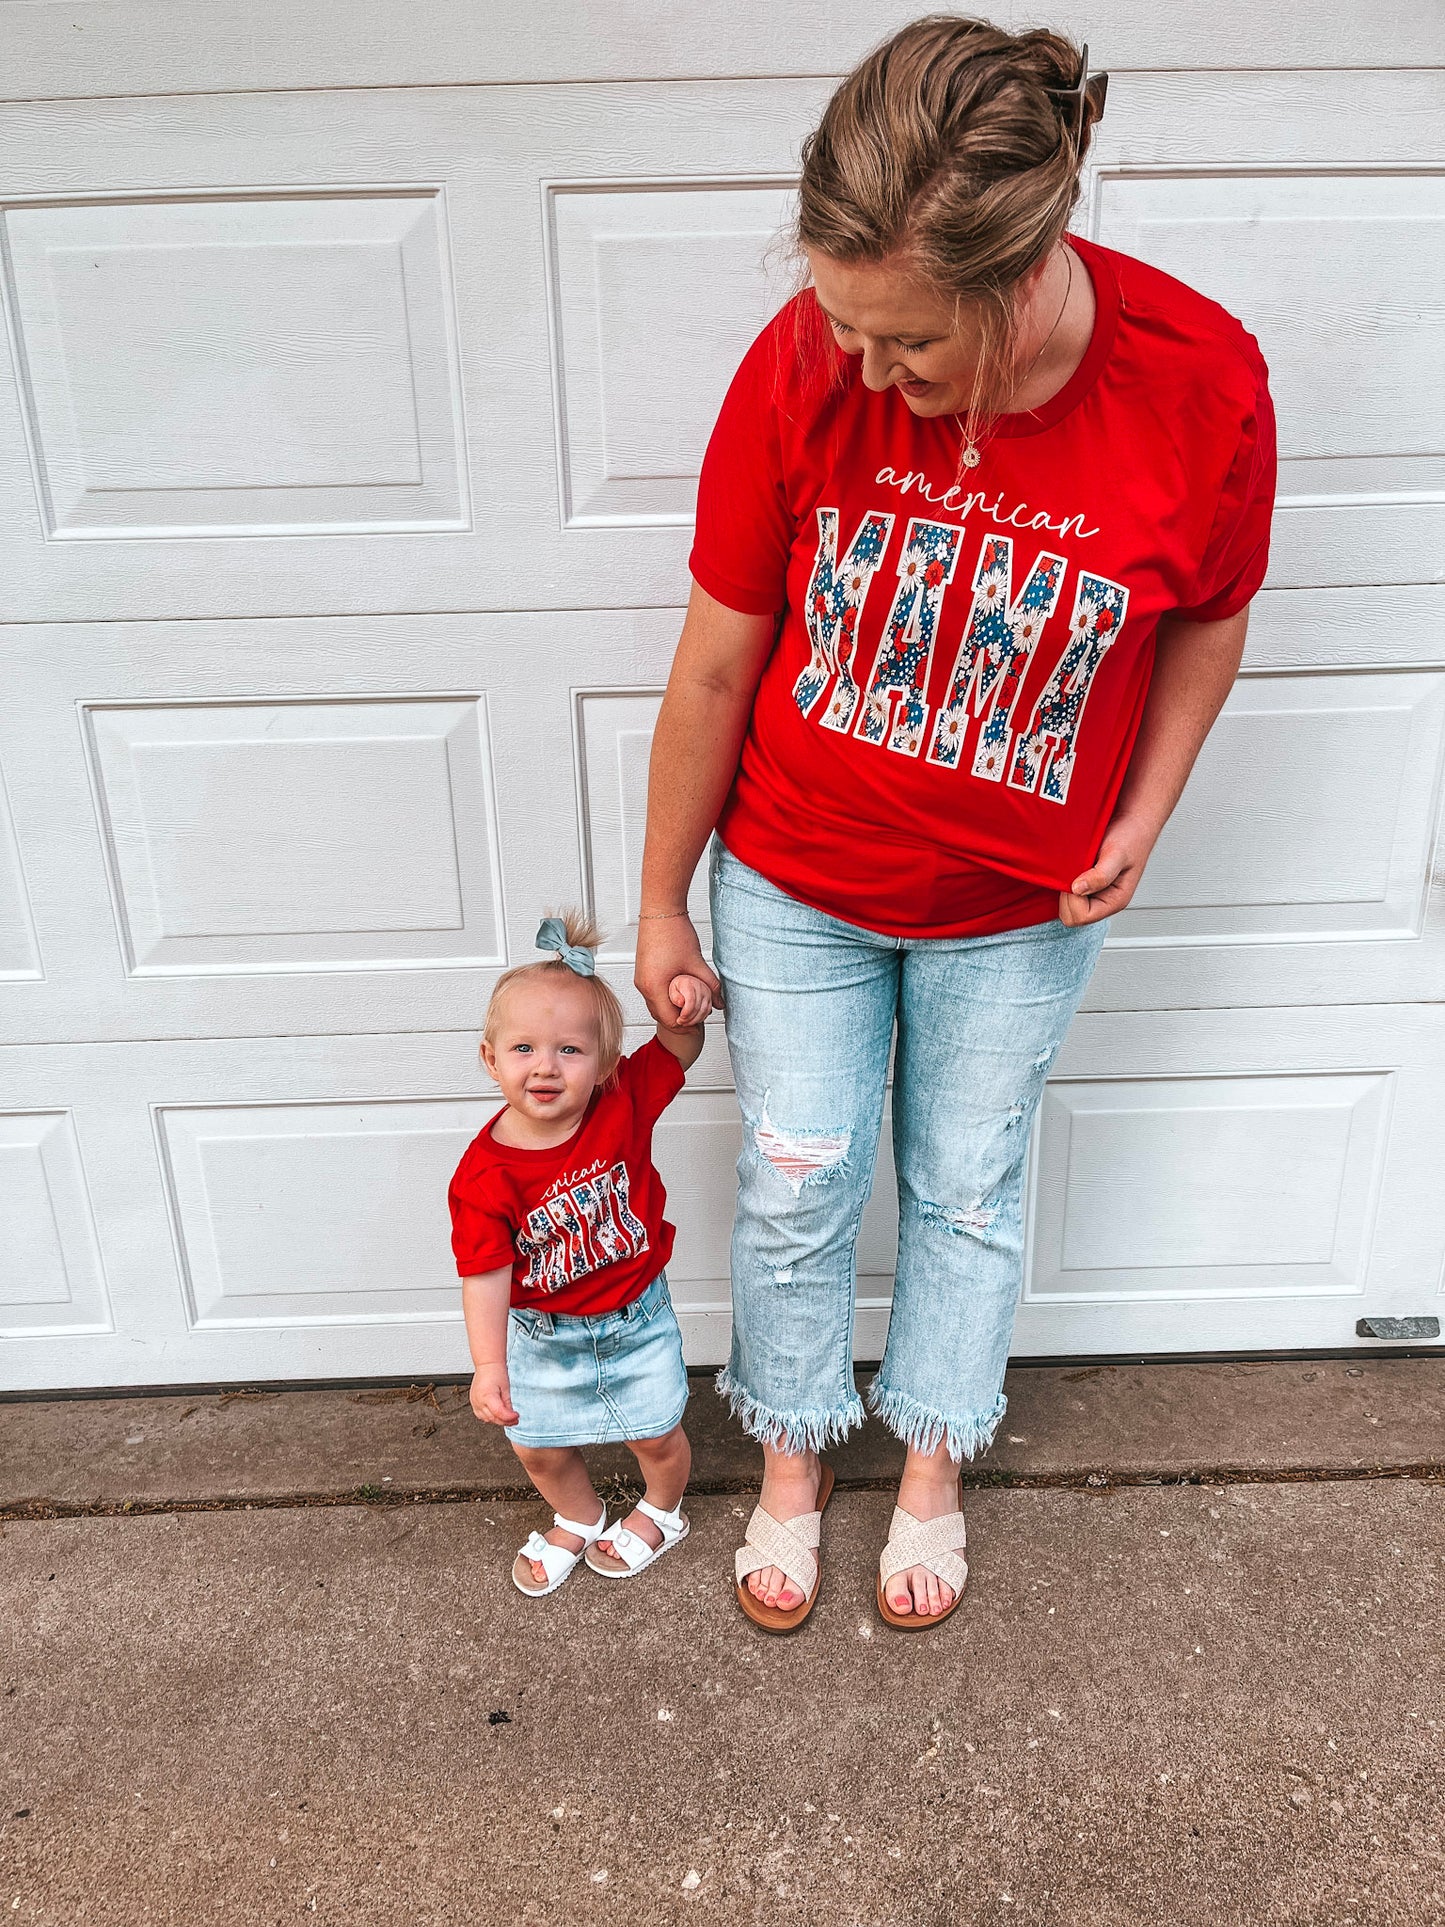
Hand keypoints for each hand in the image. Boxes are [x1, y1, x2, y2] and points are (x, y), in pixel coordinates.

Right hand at [469, 1363, 517, 1427]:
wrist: (487, 1365)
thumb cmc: (496, 1372)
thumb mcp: (506, 1388)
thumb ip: (508, 1403)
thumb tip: (511, 1415)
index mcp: (487, 1395)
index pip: (499, 1413)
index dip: (509, 1417)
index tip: (516, 1416)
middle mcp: (479, 1400)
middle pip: (493, 1418)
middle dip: (505, 1421)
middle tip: (515, 1419)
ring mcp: (474, 1402)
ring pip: (487, 1419)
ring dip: (498, 1420)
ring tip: (507, 1417)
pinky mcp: (473, 1402)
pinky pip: (481, 1415)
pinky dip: (490, 1417)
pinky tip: (497, 1415)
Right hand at [636, 914, 720, 1028]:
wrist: (660, 910)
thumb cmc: (675, 933)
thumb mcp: (697, 963)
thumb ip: (711, 986)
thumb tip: (721, 1002)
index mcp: (654, 988)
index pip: (670, 1020)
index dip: (687, 1024)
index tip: (701, 1022)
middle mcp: (643, 986)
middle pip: (661, 1015)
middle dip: (680, 1018)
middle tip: (699, 1016)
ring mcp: (641, 979)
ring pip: (656, 1005)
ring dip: (673, 1008)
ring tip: (692, 1004)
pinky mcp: (643, 972)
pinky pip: (654, 993)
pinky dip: (667, 997)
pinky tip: (682, 991)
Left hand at [1059, 816, 1156, 926]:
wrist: (1132, 819)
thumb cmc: (1131, 836)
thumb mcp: (1117, 854)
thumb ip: (1100, 875)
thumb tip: (1078, 890)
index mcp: (1115, 901)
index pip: (1081, 917)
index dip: (1072, 899)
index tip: (1077, 877)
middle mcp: (1104, 900)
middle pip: (1071, 916)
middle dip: (1067, 895)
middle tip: (1075, 871)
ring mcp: (1094, 893)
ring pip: (1067, 904)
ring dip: (1065, 886)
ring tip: (1077, 866)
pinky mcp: (1086, 883)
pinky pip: (1067, 892)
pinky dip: (1064, 880)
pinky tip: (1073, 865)